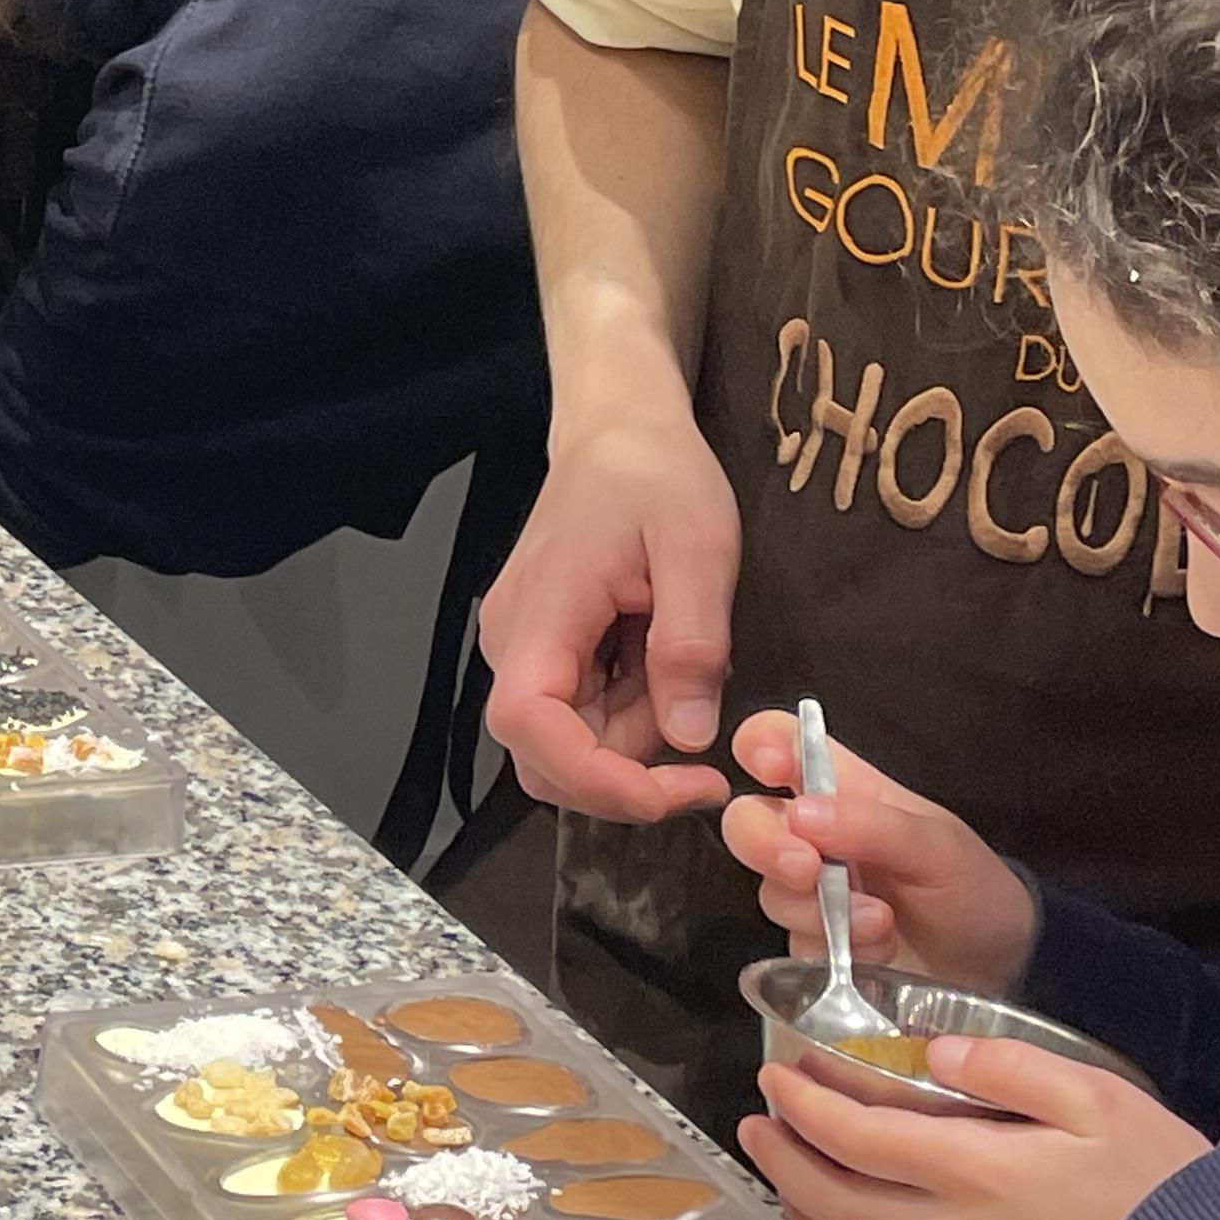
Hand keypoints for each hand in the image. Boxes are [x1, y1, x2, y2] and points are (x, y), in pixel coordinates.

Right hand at [476, 416, 740, 819]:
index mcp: (539, 614)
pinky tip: (661, 652)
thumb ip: (690, 641)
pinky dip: (634, 708)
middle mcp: (513, 644)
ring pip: (573, 741)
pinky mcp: (545, 652)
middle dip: (631, 769)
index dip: (598, 780)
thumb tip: (689, 736)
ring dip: (640, 734)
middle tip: (706, 731)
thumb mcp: (698, 545)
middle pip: (549, 757)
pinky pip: (584, 713)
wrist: (618, 431)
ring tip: (685, 656)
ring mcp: (523, 649)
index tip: (682, 787)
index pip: (531, 728)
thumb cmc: (654, 474)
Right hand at [720, 710, 1037, 993]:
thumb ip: (874, 826)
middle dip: (765, 844)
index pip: (778, 741)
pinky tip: (877, 952)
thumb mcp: (940, 848)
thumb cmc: (973, 889)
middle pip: (747, 820)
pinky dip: (831, 950)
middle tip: (807, 870)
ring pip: (769, 889)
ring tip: (880, 923)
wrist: (994, 969)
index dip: (761, 745)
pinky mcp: (812, 943)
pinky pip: (793, 943)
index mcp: (845, 788)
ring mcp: (811, 892)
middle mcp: (816, 834)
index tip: (773, 771)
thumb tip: (799, 813)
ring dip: (817, 910)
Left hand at [739, 1043, 1210, 1219]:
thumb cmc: (1157, 1183)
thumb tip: (933, 1055)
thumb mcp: (1095, 1098)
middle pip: (831, 1202)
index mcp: (976, 1174)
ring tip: (780, 1170)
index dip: (804, 1107)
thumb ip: (1008, 1068)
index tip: (777, 1074)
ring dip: (799, 1211)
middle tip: (759, 1117)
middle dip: (781, 1157)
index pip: (856, 1140)